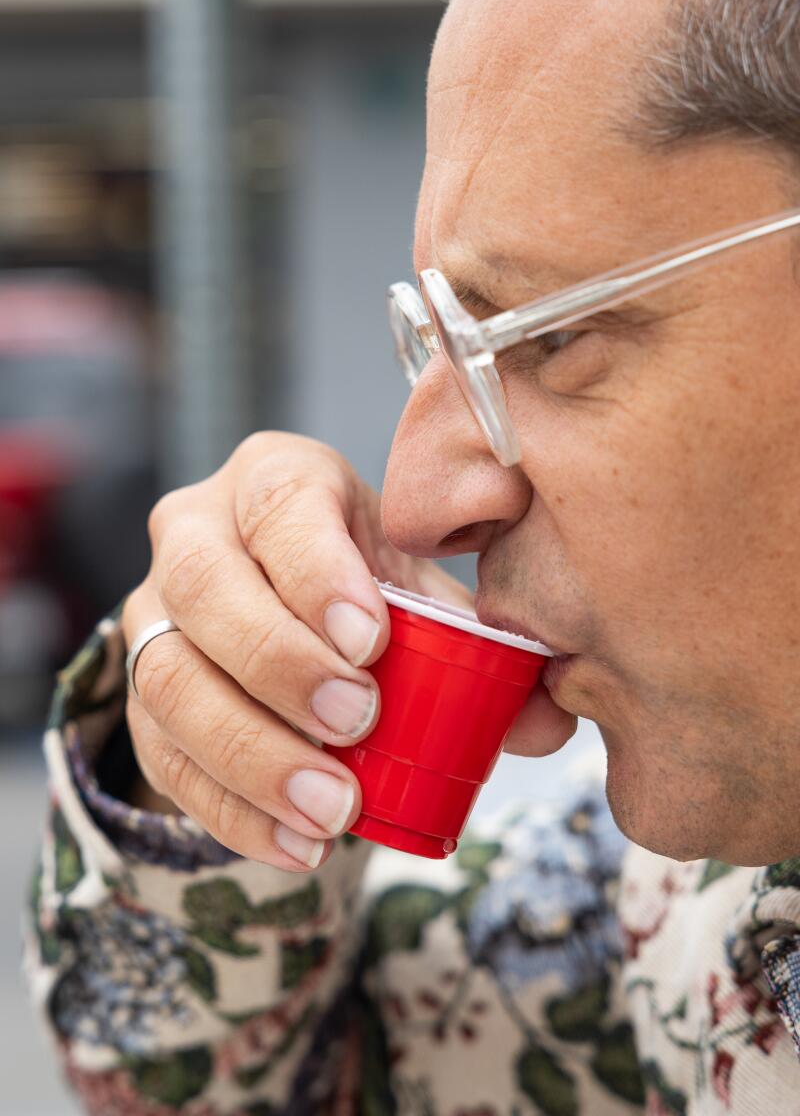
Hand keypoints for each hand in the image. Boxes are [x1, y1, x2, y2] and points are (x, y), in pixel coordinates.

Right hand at [122, 432, 469, 870]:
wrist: (286, 605)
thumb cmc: (364, 583)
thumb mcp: (419, 586)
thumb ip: (484, 642)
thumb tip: (546, 721)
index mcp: (275, 481)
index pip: (280, 505)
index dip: (317, 572)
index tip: (372, 642)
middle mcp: (195, 533)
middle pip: (204, 587)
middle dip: (279, 663)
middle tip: (357, 724)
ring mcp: (155, 615)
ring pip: (167, 678)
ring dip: (251, 752)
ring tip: (333, 807)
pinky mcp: (141, 693)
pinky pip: (163, 755)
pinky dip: (230, 809)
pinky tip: (298, 843)